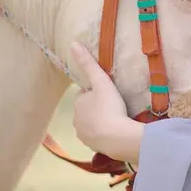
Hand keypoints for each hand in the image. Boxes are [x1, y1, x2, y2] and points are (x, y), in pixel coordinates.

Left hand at [70, 43, 143, 161]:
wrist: (117, 137)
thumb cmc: (109, 107)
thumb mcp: (101, 82)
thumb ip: (88, 64)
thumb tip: (73, 43)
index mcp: (78, 103)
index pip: (84, 94)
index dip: (96, 92)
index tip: (108, 93)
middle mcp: (76, 120)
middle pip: (87, 110)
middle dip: (97, 107)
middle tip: (115, 105)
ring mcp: (84, 135)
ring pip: (92, 124)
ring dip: (101, 121)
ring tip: (117, 119)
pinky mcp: (94, 147)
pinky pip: (98, 137)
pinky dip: (105, 134)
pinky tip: (116, 132)